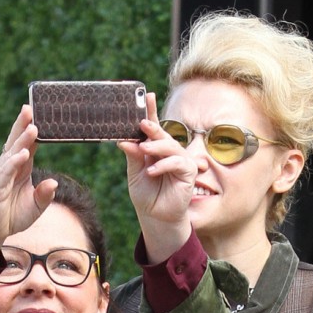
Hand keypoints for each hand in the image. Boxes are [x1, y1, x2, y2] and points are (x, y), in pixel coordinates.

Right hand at [0, 105, 57, 266]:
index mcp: (21, 167)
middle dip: (24, 125)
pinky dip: (14, 163)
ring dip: (22, 141)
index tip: (42, 113)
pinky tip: (23, 154)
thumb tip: (54, 182)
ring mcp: (1, 176)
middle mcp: (10, 167)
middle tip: (31, 108)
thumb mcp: (36, 206)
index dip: (34, 129)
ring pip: (12, 154)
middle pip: (17, 142)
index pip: (29, 144)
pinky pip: (6, 173)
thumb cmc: (12, 216)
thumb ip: (45, 194)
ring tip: (33, 128)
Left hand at [117, 93, 200, 261]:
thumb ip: (133, 156)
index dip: (149, 111)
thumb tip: (124, 141)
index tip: (146, 96)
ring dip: (156, 146)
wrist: (155, 216)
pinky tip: (152, 171)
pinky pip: (177, 163)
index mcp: (153, 148)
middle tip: (141, 123)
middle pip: (161, 133)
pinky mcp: (188, 171)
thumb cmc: (145, 194)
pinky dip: (163, 165)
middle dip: (151, 126)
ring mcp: (179, 160)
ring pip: (169, 146)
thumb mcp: (134, 173)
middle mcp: (167, 151)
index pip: (151, 127)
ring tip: (144, 150)